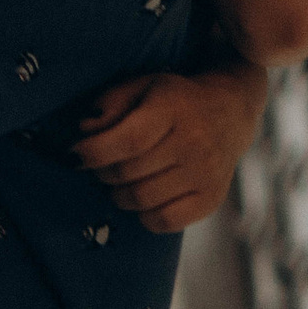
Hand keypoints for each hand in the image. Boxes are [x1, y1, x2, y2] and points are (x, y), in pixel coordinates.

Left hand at [74, 64, 268, 229]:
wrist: (230, 113)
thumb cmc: (175, 101)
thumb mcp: (143, 86)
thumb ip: (110, 102)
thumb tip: (84, 131)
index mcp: (174, 108)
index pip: (128, 140)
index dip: (94, 152)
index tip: (77, 154)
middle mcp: (194, 142)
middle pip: (128, 173)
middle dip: (103, 172)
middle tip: (101, 166)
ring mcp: (205, 174)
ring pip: (141, 200)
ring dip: (119, 195)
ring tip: (122, 181)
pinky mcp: (210, 199)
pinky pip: (163, 222)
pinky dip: (145, 215)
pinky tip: (146, 198)